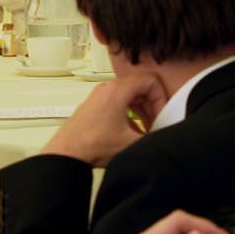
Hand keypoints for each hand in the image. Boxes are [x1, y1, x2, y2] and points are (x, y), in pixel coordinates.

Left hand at [40, 72, 167, 166]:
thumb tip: (166, 135)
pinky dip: (131, 114)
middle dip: (153, 106)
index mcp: (117, 91)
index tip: (163, 114)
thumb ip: (155, 137)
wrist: (68, 152)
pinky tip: (133, 132)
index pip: (150, 81)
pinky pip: (120, 103)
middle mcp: (107, 89)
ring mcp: (100, 96)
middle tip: (157, 123)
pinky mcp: (96, 106)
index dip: (161, 98)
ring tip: (147, 129)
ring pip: (130, 95)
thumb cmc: (91, 144)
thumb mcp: (132, 143)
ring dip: (143, 111)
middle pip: (140, 87)